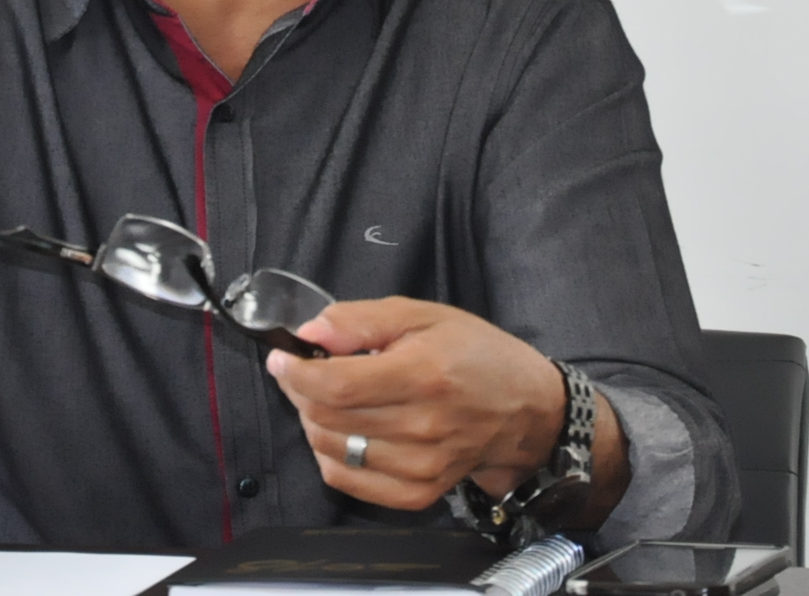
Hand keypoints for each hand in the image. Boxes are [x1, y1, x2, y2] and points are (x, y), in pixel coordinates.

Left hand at [265, 297, 619, 515]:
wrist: (525, 409)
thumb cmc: (475, 354)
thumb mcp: (422, 315)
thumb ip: (361, 320)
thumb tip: (310, 333)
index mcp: (423, 374)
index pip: (337, 385)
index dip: (297, 373)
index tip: (283, 358)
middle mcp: (423, 426)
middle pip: (327, 418)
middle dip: (302, 391)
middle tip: (308, 372)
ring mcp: (421, 466)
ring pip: (331, 449)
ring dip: (314, 421)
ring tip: (332, 399)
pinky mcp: (419, 493)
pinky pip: (348, 480)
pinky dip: (331, 454)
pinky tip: (345, 431)